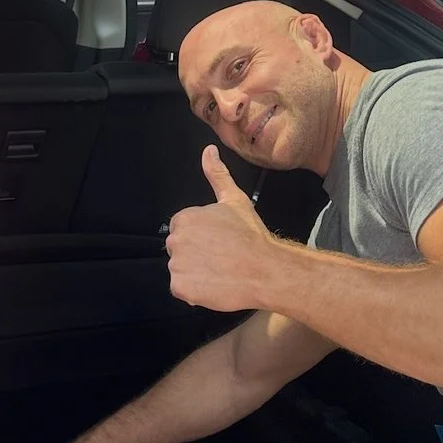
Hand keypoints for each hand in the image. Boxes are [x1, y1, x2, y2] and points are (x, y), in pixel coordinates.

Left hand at [166, 146, 276, 311]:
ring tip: (220, 271)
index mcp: (184, 218)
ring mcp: (177, 265)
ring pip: (181, 270)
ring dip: (196, 273)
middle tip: (221, 257)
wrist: (266, 270)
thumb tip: (208, 151)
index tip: (219, 242)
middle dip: (196, 254)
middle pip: (180, 250)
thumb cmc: (252, 237)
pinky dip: (195, 292)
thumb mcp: (235, 200)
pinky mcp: (181, 287)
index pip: (183, 230)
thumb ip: (217, 175)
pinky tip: (214, 285)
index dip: (202, 237)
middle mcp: (176, 240)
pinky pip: (182, 290)